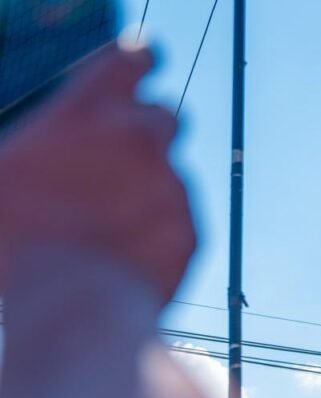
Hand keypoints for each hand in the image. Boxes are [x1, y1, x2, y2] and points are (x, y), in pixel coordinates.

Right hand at [0, 44, 194, 300]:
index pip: (131, 61)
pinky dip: (159, 235)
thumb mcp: (5, 177)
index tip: (147, 60)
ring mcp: (172, 185)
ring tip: (107, 228)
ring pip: (172, 177)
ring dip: (148, 192)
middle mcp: (138, 139)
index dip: (141, 60)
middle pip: (166, 117)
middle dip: (148, 133)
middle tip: (124, 161)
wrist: (67, 304)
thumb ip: (37, 153)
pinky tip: (124, 258)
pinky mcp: (191, 230)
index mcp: (86, 110)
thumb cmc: (14, 239)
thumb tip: (49, 162)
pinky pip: (179, 224)